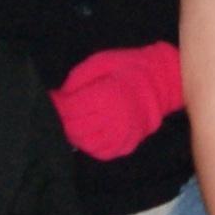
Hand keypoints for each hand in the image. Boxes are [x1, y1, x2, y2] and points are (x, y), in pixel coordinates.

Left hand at [52, 43, 186, 162]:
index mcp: (107, 96)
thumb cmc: (128, 67)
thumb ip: (77, 78)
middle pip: (75, 128)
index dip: (57, 104)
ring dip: (75, 134)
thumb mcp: (100, 61)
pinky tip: (90, 132)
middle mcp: (114, 119)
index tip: (53, 98)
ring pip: (86, 144)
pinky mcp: (128, 144)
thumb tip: (59, 96)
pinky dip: (91, 145)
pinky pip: (102, 152)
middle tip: (62, 111)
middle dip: (63, 120)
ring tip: (74, 121)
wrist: (161, 80)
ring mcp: (123, 135)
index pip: (70, 109)